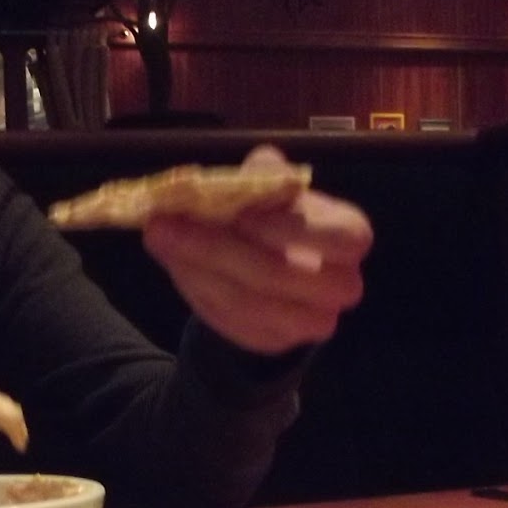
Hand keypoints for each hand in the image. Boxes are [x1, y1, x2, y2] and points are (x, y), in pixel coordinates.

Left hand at [141, 145, 371, 355]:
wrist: (265, 270)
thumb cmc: (272, 217)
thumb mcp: (269, 187)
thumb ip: (263, 175)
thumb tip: (253, 167)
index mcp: (349, 237)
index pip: (339, 237)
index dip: (285, 226)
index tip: (237, 213)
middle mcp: (339, 285)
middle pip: (281, 274)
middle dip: (218, 249)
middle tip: (164, 225)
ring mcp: (309, 321)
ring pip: (248, 303)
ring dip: (197, 269)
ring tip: (158, 239)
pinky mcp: (273, 341)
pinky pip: (231, 322)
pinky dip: (197, 290)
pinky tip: (174, 263)